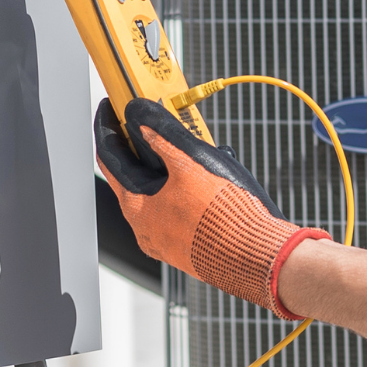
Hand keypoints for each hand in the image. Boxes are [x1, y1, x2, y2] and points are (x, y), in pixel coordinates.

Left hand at [95, 97, 328, 319]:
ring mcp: (166, 239)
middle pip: (134, 176)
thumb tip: (141, 118)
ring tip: (192, 148)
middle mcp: (145, 228)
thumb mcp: (191, 166)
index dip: (109, 128)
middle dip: (144, 145)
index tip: (110, 108)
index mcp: (136, 208)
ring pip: (161, 193)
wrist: (258, 258)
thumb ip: (164, 139)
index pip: (110, 159)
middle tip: (152, 120)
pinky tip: (210, 179)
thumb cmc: (225, 218)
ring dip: (171, 167)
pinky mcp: (189, 245)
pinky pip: (180, 210)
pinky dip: (187, 188)